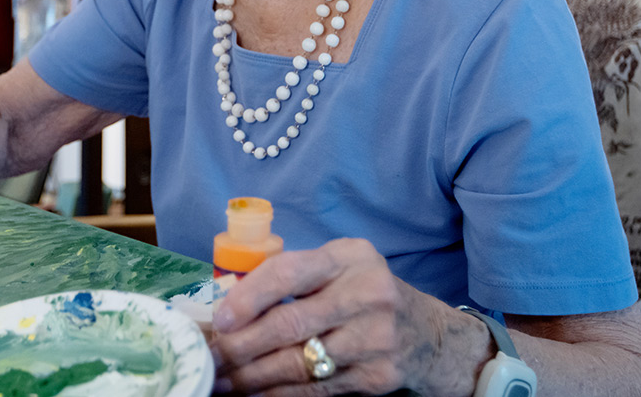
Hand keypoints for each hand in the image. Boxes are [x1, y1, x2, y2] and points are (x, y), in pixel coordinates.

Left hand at [210, 238, 458, 395]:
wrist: (429, 334)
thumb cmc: (366, 294)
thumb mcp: (340, 267)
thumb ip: (295, 276)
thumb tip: (230, 304)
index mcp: (349, 258)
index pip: (289, 273)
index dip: (249, 297)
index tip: (221, 320)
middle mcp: (366, 294)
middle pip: (290, 323)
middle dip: (241, 345)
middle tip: (210, 358)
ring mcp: (375, 338)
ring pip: (299, 363)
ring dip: (252, 377)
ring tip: (222, 381)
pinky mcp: (378, 376)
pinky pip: (316, 390)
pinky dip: (280, 395)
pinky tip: (255, 394)